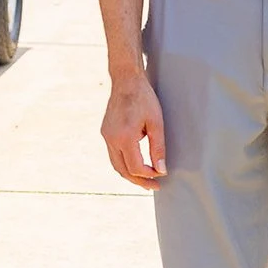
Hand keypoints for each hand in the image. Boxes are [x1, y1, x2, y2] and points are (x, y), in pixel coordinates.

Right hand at [101, 71, 167, 189]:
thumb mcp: (156, 123)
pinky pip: (113, 154)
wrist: (126, 80)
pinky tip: (135, 163)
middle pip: (123, 170)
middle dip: (138, 181)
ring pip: (116, 164)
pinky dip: (124, 163)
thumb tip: (161, 170)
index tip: (161, 176)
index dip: (149, 175)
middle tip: (153, 187)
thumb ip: (158, 148)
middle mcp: (111, 138)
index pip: (136, 167)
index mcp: (124, 137)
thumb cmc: (144, 98)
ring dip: (129, 174)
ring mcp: (106, 135)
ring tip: (145, 180)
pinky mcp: (105, 132)